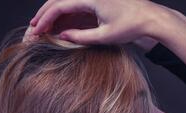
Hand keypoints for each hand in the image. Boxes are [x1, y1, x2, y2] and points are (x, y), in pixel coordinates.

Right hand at [29, 0, 167, 44]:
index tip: (36, 30)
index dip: (45, 18)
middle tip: (34, 27)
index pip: (60, 5)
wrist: (151, 18)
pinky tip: (59, 25)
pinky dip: (66, 15)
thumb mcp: (105, 36)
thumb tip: (61, 36)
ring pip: (66, 1)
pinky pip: (76, 5)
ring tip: (43, 27)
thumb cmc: (132, 26)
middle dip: (44, 14)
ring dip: (54, 14)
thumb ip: (80, 37)